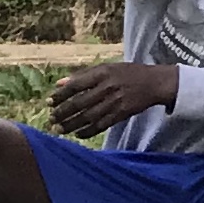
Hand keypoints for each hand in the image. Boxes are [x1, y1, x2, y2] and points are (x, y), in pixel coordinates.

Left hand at [47, 61, 178, 138]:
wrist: (154, 82)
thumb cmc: (128, 72)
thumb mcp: (107, 68)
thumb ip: (83, 75)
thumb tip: (59, 84)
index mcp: (103, 73)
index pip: (76, 85)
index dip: (60, 95)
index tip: (48, 102)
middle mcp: (108, 87)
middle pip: (80, 103)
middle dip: (63, 112)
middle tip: (51, 119)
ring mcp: (115, 102)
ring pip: (88, 116)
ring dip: (71, 124)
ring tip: (58, 129)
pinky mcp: (121, 114)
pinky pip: (101, 125)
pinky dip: (88, 131)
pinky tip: (78, 134)